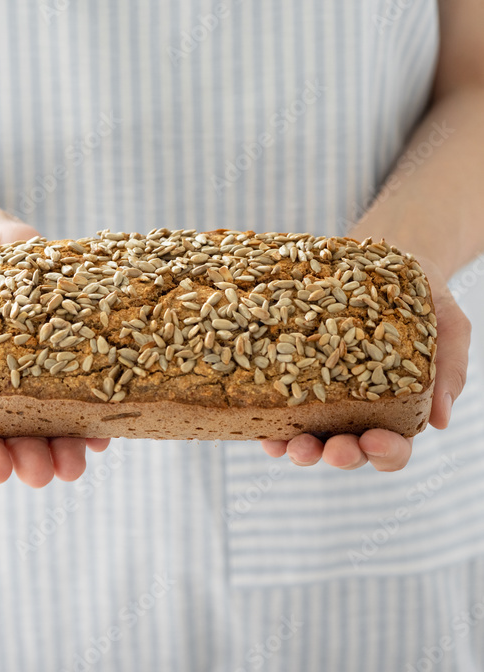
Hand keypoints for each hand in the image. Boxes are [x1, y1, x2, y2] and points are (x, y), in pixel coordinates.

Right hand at [0, 213, 109, 485]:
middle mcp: (18, 393)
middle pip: (29, 438)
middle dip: (38, 461)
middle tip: (45, 472)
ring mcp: (52, 370)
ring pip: (67, 417)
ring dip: (75, 444)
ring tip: (79, 459)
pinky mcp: (82, 342)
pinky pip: (97, 377)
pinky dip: (104, 401)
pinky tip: (108, 416)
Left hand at [259, 252, 470, 471]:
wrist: (384, 257)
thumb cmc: (423, 296)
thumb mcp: (449, 326)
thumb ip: (450, 367)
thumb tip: (442, 419)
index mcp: (396, 408)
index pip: (393, 446)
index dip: (386, 452)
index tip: (374, 440)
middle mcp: (356, 409)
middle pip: (348, 449)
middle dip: (340, 455)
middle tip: (333, 449)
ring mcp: (320, 395)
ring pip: (309, 436)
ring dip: (300, 448)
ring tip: (291, 445)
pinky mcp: (291, 372)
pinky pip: (277, 407)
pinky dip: (270, 423)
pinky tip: (262, 427)